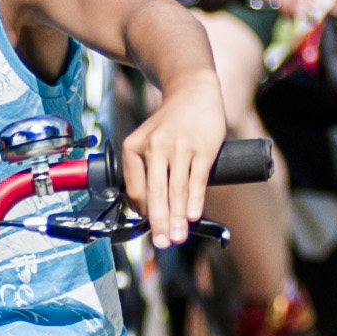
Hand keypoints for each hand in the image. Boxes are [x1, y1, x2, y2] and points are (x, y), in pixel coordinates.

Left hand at [119, 87, 222, 249]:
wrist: (193, 92)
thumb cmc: (170, 124)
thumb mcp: (148, 141)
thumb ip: (146, 170)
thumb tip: (148, 209)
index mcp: (134, 146)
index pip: (134, 189)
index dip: (142, 212)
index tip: (149, 228)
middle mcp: (154, 146)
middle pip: (155, 192)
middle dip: (158, 222)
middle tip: (161, 244)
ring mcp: (179, 146)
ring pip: (176, 189)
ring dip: (177, 218)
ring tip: (177, 238)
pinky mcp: (202, 147)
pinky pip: (197, 179)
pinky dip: (194, 200)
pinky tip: (192, 216)